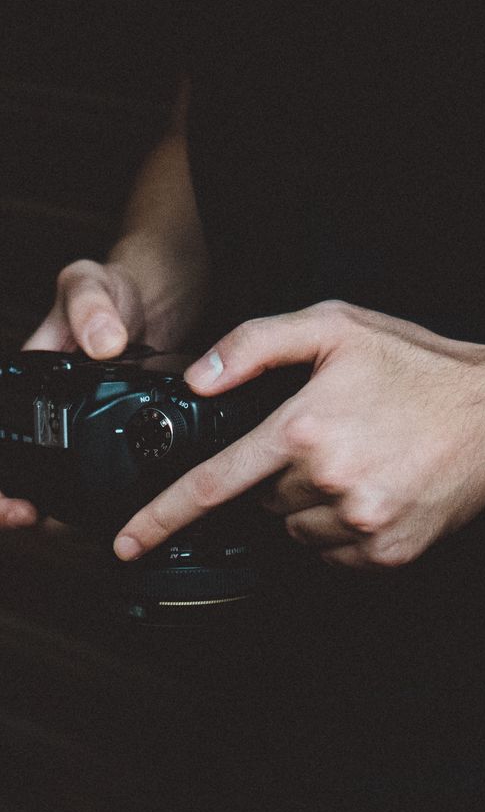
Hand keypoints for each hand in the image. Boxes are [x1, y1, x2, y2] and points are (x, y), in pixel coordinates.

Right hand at [0, 256, 188, 528]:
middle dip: (3, 504)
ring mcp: (60, 430)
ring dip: (33, 514)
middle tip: (26, 517)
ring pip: (33, 486)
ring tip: (53, 526)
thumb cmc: (106, 293)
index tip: (10, 497)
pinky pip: (71, 485)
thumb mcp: (91, 285)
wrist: (144, 303)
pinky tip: (89, 517)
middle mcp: (33, 409)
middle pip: (6, 472)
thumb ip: (90, 308)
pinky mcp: (90, 444)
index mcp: (21, 378)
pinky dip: (71, 507)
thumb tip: (103, 345)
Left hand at [113, 301, 484, 568]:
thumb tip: (199, 379)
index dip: (162, 516)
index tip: (128, 543)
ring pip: (296, 530)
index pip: (213, 483)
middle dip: (278, 475)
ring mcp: (359, 525)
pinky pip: (334, 552)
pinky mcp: (386, 552)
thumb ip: (256, 344)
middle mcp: (328, 484)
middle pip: (262, 501)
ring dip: (310, 503)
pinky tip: (372, 488)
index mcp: (304, 429)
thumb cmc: (417, 366)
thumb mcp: (334, 327)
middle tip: (326, 439)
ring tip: (357, 460)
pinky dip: (341, 527)